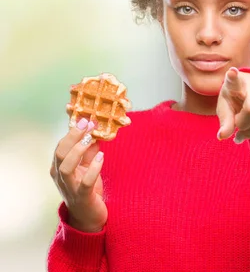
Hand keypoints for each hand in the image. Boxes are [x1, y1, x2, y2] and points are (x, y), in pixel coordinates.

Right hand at [50, 118, 106, 232]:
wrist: (89, 218)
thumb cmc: (88, 191)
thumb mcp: (88, 168)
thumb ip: (89, 153)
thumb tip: (96, 133)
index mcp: (59, 168)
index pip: (61, 146)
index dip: (72, 132)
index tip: (85, 119)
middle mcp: (61, 177)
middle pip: (60, 153)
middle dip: (73, 137)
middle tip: (88, 124)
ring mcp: (70, 188)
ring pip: (66, 167)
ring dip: (78, 150)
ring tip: (92, 140)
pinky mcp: (83, 197)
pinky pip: (85, 182)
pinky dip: (93, 168)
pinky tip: (101, 157)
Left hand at [216, 67, 249, 142]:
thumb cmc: (235, 101)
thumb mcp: (225, 109)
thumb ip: (225, 122)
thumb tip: (222, 136)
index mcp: (237, 82)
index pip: (235, 79)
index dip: (233, 77)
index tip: (231, 73)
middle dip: (244, 129)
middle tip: (238, 132)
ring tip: (248, 133)